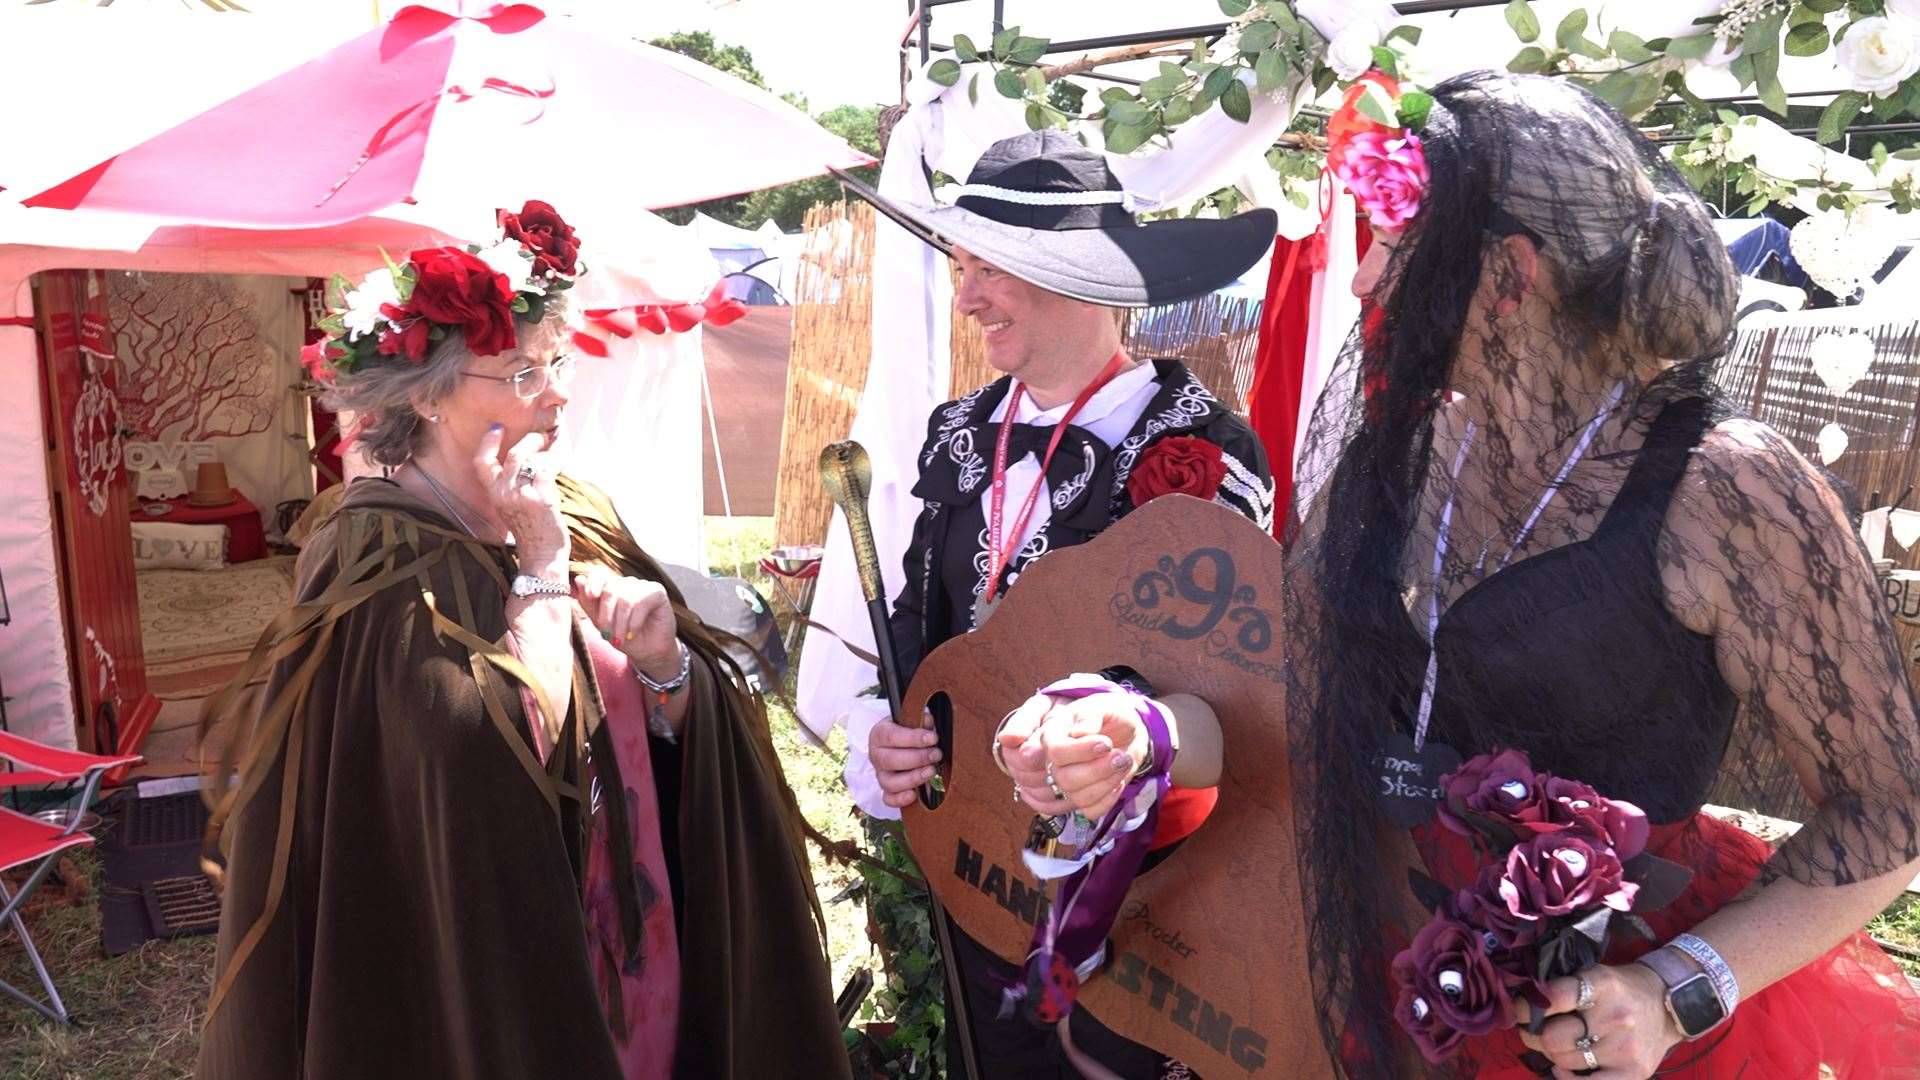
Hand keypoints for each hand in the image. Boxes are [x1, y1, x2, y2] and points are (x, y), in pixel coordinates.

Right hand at [476, 423, 567, 562]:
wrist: (540, 558)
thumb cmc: (531, 533)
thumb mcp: (512, 509)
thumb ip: (513, 488)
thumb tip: (528, 462)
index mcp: (495, 495)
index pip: (481, 463)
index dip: (487, 442)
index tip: (497, 428)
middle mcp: (503, 493)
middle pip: (513, 454)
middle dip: (530, 440)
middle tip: (542, 436)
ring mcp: (521, 495)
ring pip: (529, 458)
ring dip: (544, 447)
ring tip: (553, 444)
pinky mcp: (540, 498)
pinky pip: (546, 468)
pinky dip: (556, 459)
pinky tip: (561, 458)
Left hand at [573, 565, 678, 675]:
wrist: (648, 653)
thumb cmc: (624, 638)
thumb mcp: (602, 624)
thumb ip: (589, 603)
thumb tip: (579, 579)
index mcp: (611, 587)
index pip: (600, 574)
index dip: (594, 582)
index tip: (591, 596)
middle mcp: (627, 583)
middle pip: (610, 590)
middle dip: (606, 616)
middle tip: (606, 635)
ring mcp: (643, 586)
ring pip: (625, 599)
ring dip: (621, 624)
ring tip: (620, 639)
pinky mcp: (657, 593)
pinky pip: (641, 603)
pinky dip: (634, 622)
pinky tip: (633, 633)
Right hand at [869, 713, 941, 808]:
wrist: (900, 744)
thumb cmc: (908, 730)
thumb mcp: (912, 720)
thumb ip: (919, 719)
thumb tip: (927, 721)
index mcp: (880, 734)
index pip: (892, 736)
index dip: (913, 738)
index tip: (933, 738)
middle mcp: (876, 755)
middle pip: (890, 760)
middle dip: (917, 758)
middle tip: (936, 754)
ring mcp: (880, 774)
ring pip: (889, 782)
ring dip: (912, 778)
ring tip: (931, 771)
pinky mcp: (886, 790)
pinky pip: (888, 799)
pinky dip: (900, 799)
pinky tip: (914, 794)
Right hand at [997, 691, 1142, 819]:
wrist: (1128, 732)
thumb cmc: (1111, 714)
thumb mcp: (1104, 705)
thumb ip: (1090, 715)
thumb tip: (1079, 733)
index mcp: (1051, 733)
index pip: (1054, 752)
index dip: (1080, 751)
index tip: (1105, 743)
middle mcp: (1051, 760)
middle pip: (1064, 778)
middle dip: (1098, 768)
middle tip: (1120, 754)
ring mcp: (1064, 782)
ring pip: (1077, 798)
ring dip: (1107, 782)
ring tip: (1122, 762)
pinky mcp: (1079, 798)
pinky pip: (1090, 811)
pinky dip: (1109, 798)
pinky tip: (1117, 781)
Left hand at [1515, 962, 1682, 1078]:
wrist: (1667, 1005)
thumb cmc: (1620, 989)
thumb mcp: (1594, 975)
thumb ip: (1562, 987)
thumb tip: (1521, 1005)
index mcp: (1603, 985)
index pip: (1553, 998)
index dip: (1526, 1007)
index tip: (1518, 1009)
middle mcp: (1616, 1017)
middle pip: (1553, 1037)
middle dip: (1536, 1035)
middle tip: (1535, 1030)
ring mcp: (1625, 1048)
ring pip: (1564, 1061)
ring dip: (1551, 1054)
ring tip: (1556, 1044)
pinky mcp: (1633, 1072)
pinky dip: (1566, 1078)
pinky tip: (1564, 1069)